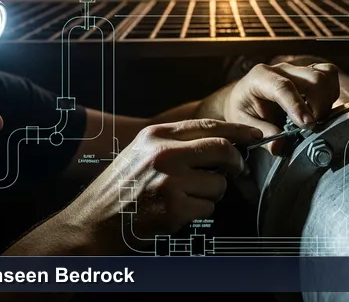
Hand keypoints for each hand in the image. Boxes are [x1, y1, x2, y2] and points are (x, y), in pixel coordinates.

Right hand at [67, 119, 262, 251]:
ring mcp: (170, 181)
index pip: (209, 126)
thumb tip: (222, 142)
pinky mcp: (175, 208)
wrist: (92, 222)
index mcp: (157, 135)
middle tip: (234, 171)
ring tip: (186, 198)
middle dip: (235, 162)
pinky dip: (200, 213)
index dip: (238, 131)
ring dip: (212, 194)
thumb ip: (176, 143)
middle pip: (222, 149)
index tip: (255, 136)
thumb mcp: (142, 151)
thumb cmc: (121, 188)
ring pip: (219, 183)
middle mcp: (164, 153)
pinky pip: (209, 208)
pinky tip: (177, 213)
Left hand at [222, 62, 339, 154]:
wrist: (244, 97)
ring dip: (327, 101)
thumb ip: (261, 134)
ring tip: (315, 119)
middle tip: (310, 128)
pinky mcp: (309, 73)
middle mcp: (281, 69)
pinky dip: (331, 93)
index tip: (307, 125)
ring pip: (325, 76)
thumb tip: (280, 146)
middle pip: (312, 79)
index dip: (298, 106)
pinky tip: (320, 109)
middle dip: (318, 106)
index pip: (283, 87)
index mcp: (260, 77)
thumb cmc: (242, 109)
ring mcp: (297, 69)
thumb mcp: (242, 124)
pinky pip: (329, 75)